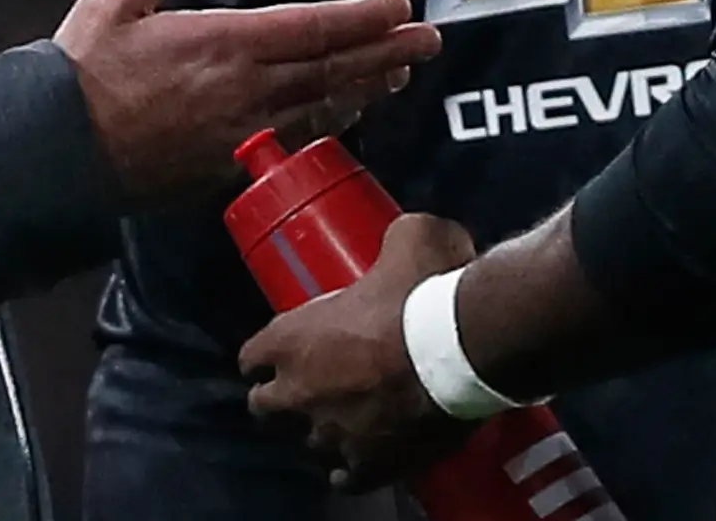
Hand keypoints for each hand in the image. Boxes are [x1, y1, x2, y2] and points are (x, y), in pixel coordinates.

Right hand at [55, 0, 442, 203]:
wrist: (50, 153)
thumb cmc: (80, 69)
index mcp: (222, 43)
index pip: (313, 27)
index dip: (363, 18)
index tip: (401, 7)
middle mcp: (244, 92)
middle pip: (332, 70)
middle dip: (385, 52)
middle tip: (430, 41)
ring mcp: (241, 136)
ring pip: (320, 109)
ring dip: (364, 88)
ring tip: (398, 73)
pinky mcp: (227, 169)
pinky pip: (294, 142)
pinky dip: (329, 124)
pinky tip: (344, 115)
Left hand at [242, 213, 478, 489]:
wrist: (465, 349)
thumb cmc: (426, 290)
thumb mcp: (409, 239)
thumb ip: (392, 240)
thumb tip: (403, 237)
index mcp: (291, 338)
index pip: (250, 357)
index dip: (266, 355)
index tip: (285, 351)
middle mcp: (298, 393)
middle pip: (265, 407)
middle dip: (280, 399)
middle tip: (310, 387)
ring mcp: (331, 435)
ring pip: (308, 445)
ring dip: (321, 433)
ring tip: (345, 422)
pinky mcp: (368, 467)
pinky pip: (346, 479)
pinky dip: (351, 470)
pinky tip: (361, 462)